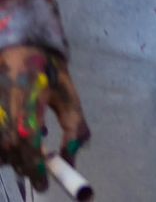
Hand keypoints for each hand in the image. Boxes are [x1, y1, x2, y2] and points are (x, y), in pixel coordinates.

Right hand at [0, 46, 86, 191]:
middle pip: (9, 147)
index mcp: (31, 98)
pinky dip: (3, 147)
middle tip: (37, 174)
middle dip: (24, 166)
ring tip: (29, 156)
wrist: (23, 46)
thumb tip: (72, 159)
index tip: (44, 183)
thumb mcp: (68, 96)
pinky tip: (17, 140)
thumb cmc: (50, 71)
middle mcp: (6, 104)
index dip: (35, 166)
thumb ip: (74, 127)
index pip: (28, 140)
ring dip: (12, 158)